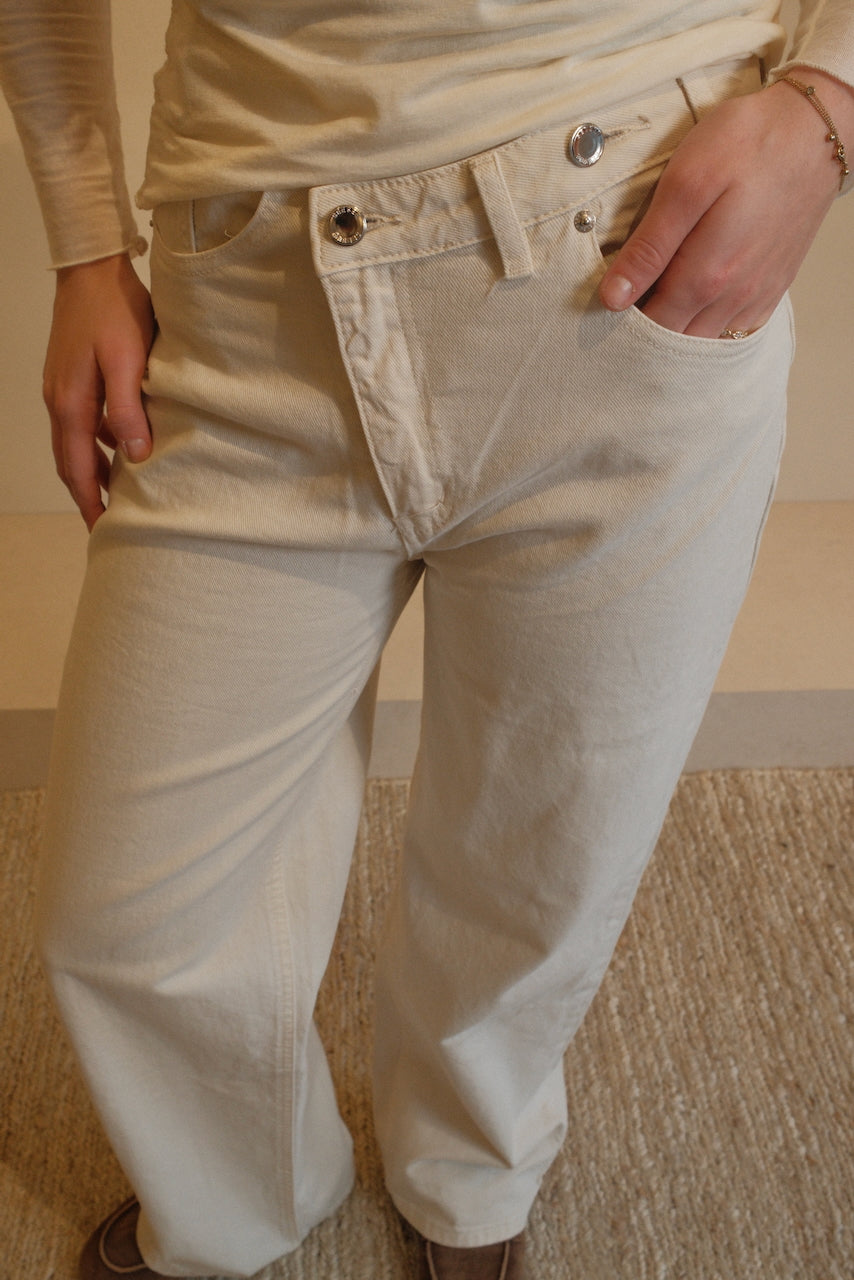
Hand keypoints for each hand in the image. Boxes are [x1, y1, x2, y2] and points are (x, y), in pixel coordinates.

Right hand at [43, 252, 154, 529]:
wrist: (93, 267)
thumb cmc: (114, 310)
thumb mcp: (128, 362)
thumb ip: (128, 409)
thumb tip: (134, 456)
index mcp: (70, 404)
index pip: (77, 468)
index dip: (90, 502)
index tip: (103, 530)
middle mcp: (59, 401)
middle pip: (70, 462)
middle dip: (86, 496)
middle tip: (105, 524)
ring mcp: (63, 387)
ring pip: (75, 443)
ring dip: (91, 470)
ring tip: (115, 494)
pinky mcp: (72, 375)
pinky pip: (82, 422)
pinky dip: (96, 443)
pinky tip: (119, 446)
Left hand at [599, 67, 853, 337]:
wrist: (814, 130)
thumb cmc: (746, 145)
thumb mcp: (685, 184)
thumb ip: (649, 247)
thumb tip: (613, 298)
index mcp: (706, 275)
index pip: (651, 325)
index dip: (623, 323)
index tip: (603, 307)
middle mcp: (734, 296)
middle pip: (677, 340)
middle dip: (646, 333)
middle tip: (623, 307)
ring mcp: (757, 295)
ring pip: (706, 341)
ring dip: (677, 334)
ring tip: (655, 305)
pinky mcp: (773, 288)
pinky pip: (736, 331)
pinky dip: (710, 330)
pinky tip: (694, 309)